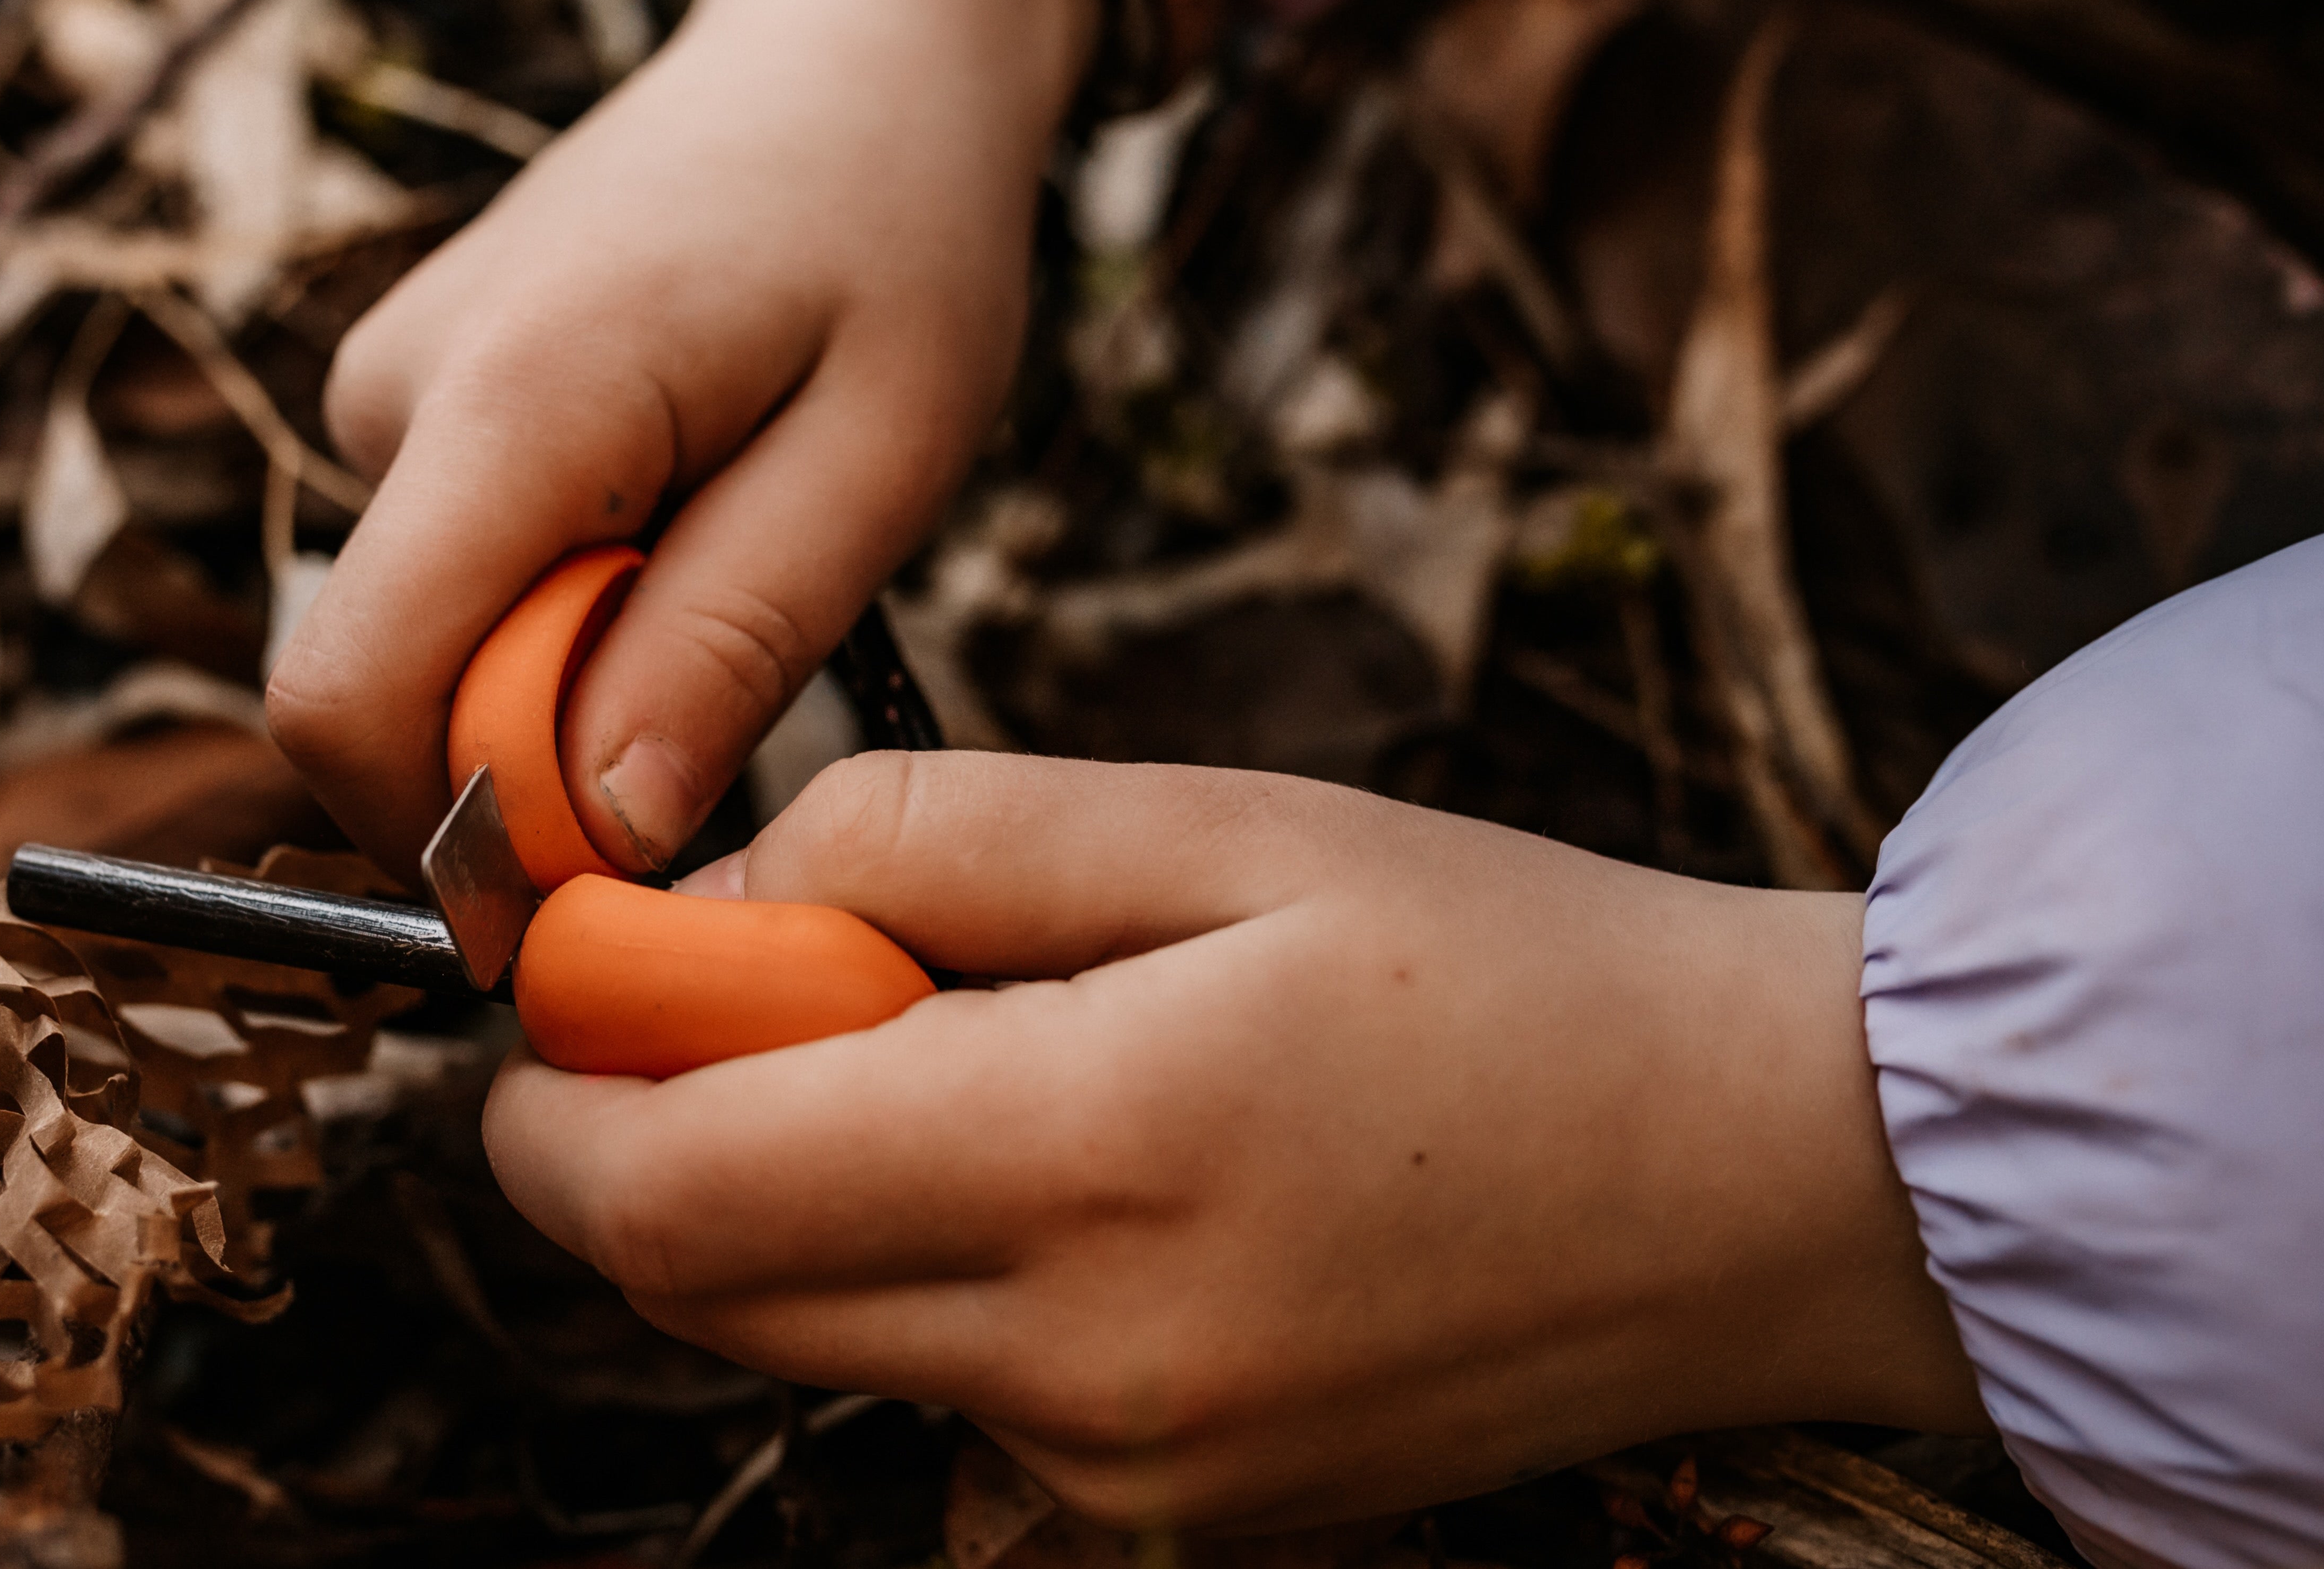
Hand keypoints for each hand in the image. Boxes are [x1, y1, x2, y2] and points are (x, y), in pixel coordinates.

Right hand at [267, 0, 1093, 875]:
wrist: (845, 60)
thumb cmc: (893, 231)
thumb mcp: (881, 456)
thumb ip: (730, 644)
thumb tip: (602, 838)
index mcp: (508, 403)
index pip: (347, 698)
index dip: (458, 834)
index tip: (618, 862)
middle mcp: (397, 397)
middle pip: (387, 696)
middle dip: (540, 757)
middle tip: (724, 673)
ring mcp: (383, 398)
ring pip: (432, 651)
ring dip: (567, 671)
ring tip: (718, 542)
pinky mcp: (405, 411)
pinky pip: (456, 588)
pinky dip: (562, 606)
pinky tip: (673, 504)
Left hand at [485, 753, 1989, 1527]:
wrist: (1767, 1178)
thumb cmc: (1504, 963)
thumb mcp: (1211, 824)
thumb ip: (915, 846)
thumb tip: (700, 908)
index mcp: (1088, 1160)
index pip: (665, 1186)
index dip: (555, 1085)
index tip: (583, 972)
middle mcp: (1084, 1364)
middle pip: (693, 1285)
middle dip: (640, 1137)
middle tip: (745, 988)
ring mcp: (1124, 1471)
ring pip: (804, 1338)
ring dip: (780, 1200)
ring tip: (949, 1058)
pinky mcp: (1170, 1512)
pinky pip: (938, 1390)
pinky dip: (912, 1274)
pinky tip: (1054, 1166)